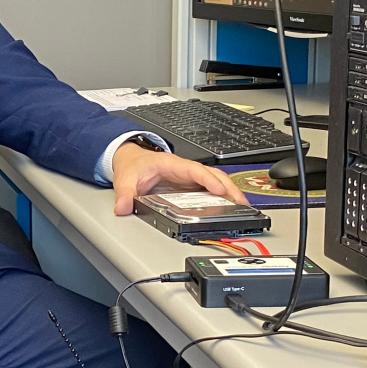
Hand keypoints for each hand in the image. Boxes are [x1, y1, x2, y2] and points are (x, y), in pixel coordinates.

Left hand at [110, 143, 249, 215]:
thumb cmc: (134, 165)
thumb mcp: (126, 178)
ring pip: (216, 181)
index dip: (210, 181)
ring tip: (243, 207)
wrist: (131, 160)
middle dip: (229, 187)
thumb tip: (123, 207)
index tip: (220, 191)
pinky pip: (211, 189)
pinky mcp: (190, 186)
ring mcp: (190, 178)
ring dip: (230, 192)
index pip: (196, 171)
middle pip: (214, 175)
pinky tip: (231, 207)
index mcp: (173, 165)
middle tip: (241, 203)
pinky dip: (223, 197)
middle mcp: (185, 170)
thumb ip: (125, 194)